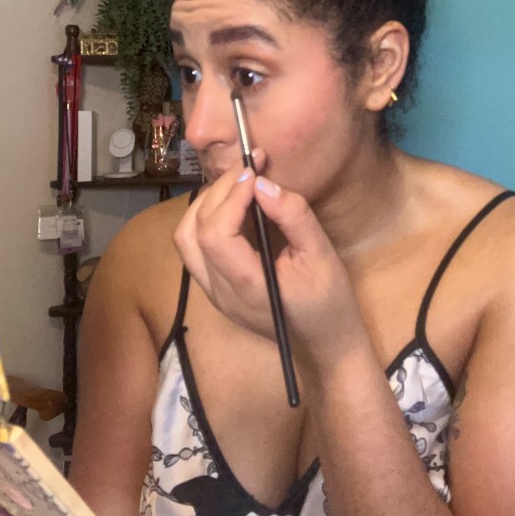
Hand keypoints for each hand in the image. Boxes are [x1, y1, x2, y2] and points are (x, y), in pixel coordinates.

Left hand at [174, 163, 365, 369]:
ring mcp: (213, 294)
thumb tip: (263, 183)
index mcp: (247, 286)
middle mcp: (220, 292)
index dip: (229, 197)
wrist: (324, 346)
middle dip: (217, 192)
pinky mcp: (215, 290)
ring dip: (204, 205)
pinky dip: (205, 219)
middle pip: (193, 232)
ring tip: (236, 184)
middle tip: (248, 169)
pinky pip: (194, 249)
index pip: (215, 234)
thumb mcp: (323, 256)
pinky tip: (233, 207)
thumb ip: (294, 218)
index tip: (254, 172)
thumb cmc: (329, 302)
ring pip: (185, 240)